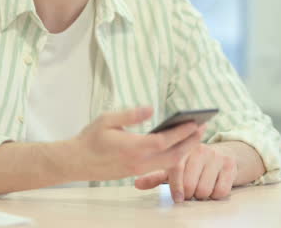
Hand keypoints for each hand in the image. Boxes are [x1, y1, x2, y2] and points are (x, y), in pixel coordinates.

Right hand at [68, 106, 206, 181]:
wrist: (76, 162)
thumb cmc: (90, 138)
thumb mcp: (107, 119)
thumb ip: (131, 115)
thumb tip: (151, 108)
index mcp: (132, 147)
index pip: (164, 141)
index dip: (181, 132)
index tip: (195, 122)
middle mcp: (138, 161)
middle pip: (173, 155)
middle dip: (191, 142)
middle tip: (204, 127)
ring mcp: (138, 169)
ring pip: (169, 162)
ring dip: (185, 149)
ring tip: (196, 135)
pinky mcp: (136, 172)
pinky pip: (161, 165)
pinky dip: (174, 156)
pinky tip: (179, 145)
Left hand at [134, 143, 236, 201]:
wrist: (225, 154)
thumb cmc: (194, 163)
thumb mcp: (175, 167)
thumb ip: (156, 176)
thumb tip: (137, 183)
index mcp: (183, 149)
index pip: (176, 169)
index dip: (176, 186)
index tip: (177, 198)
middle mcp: (200, 150)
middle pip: (190, 185)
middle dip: (189, 193)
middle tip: (190, 191)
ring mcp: (216, 156)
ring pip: (204, 190)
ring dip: (202, 195)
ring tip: (201, 187)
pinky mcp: (229, 165)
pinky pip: (220, 191)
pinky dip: (215, 194)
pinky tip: (213, 186)